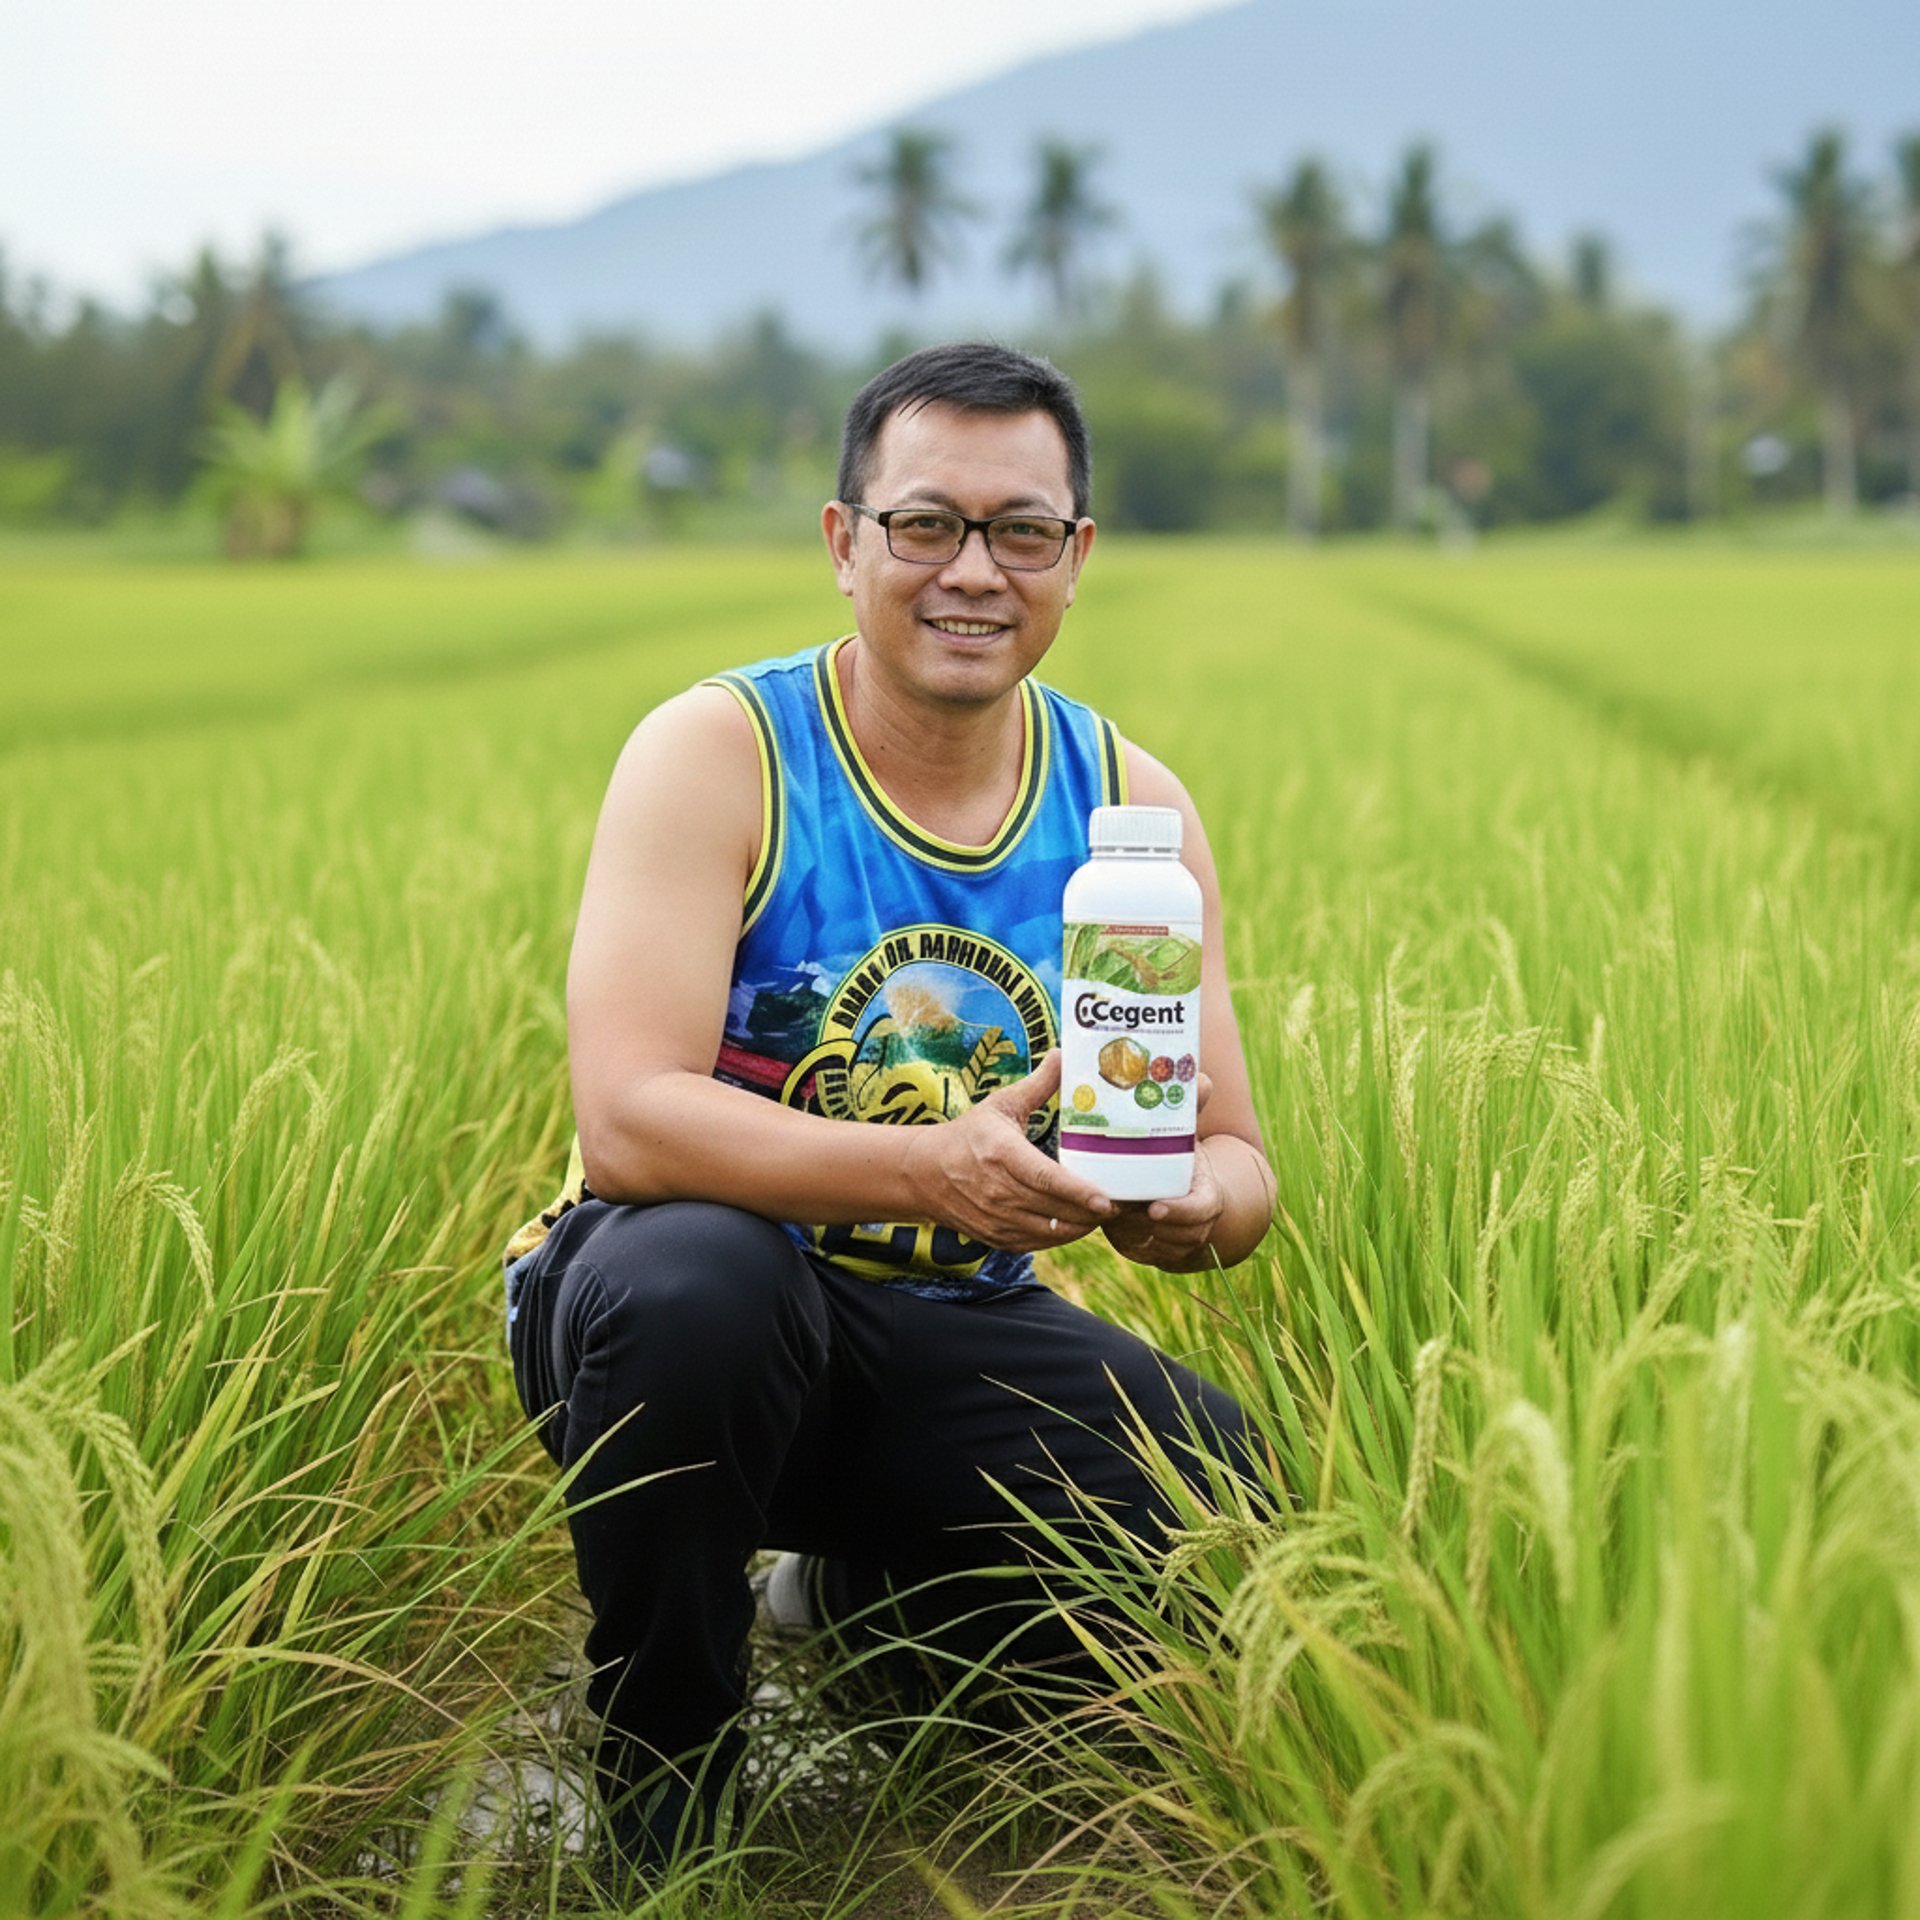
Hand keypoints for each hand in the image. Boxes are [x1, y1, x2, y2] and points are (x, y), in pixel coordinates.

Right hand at [905, 1049, 1115, 1253]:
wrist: (924, 1173)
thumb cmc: (968, 1135)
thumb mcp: (1001, 1105)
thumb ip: (1037, 1085)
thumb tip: (1063, 1055)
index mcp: (1003, 1155)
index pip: (1046, 1179)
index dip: (1078, 1192)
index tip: (1106, 1199)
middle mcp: (999, 1192)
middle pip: (1056, 1210)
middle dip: (1093, 1211)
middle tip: (1123, 1203)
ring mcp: (997, 1219)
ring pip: (1052, 1232)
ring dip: (1081, 1225)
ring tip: (1103, 1212)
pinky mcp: (998, 1238)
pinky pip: (1039, 1243)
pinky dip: (1061, 1235)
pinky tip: (1076, 1221)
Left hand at [1101, 1073, 1225, 1270]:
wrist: (1170, 1185)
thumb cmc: (1174, 1153)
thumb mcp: (1182, 1132)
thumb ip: (1189, 1107)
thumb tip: (1204, 1079)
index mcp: (1207, 1194)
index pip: (1202, 1210)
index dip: (1181, 1212)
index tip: (1154, 1207)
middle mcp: (1197, 1223)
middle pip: (1178, 1234)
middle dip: (1147, 1224)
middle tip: (1118, 1207)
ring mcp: (1177, 1242)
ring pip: (1154, 1246)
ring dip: (1131, 1232)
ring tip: (1110, 1210)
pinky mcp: (1155, 1252)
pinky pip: (1139, 1251)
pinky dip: (1125, 1239)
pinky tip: (1110, 1222)